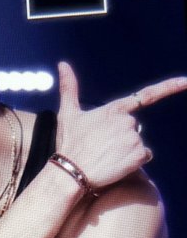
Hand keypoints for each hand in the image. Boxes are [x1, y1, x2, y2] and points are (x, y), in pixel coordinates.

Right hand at [56, 62, 186, 189]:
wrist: (71, 173)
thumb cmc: (69, 144)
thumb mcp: (68, 114)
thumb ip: (69, 88)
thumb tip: (62, 64)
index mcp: (114, 109)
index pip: (147, 95)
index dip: (170, 87)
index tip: (186, 81)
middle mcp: (128, 121)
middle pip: (133, 127)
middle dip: (122, 136)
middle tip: (102, 147)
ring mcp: (134, 138)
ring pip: (138, 144)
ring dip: (126, 151)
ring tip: (106, 157)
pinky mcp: (138, 155)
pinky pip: (143, 158)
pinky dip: (132, 163)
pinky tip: (116, 165)